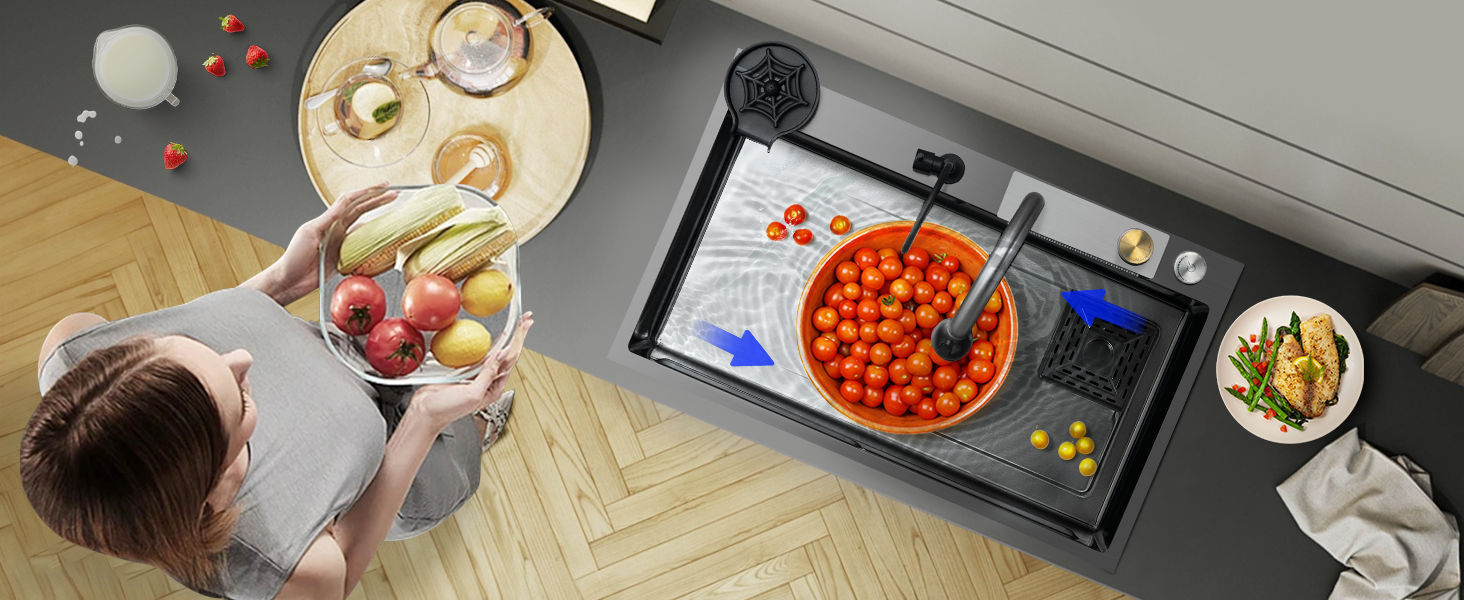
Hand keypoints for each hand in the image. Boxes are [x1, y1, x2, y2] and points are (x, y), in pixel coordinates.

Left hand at [245, 183, 398, 305]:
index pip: (351, 200)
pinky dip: (374, 241)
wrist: (289, 280)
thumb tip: (345, 204)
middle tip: (395, 195)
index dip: (368, 191)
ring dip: (378, 218)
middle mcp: (336, 229)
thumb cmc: (294, 257)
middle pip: (361, 210)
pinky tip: (383, 240)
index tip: (383, 186)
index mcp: (328, 221)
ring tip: (393, 213)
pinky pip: (363, 246)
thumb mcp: (310, 233)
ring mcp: (341, 243)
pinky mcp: (344, 257)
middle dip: (378, 201)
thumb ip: (329, 218)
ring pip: (364, 226)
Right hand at [408, 313, 533, 429]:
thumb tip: (503, 353)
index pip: (511, 358)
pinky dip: (484, 342)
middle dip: (518, 335)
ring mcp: (476, 374)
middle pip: (507, 353)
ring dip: (505, 337)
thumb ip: (488, 375)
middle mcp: (488, 381)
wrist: (425, 412)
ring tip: (515, 324)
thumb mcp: (472, 394)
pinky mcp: (462, 370)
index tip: (527, 324)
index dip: (520, 339)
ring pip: (494, 352)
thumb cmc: (447, 409)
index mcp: (494, 387)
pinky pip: (477, 354)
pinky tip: (486, 335)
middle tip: (526, 318)